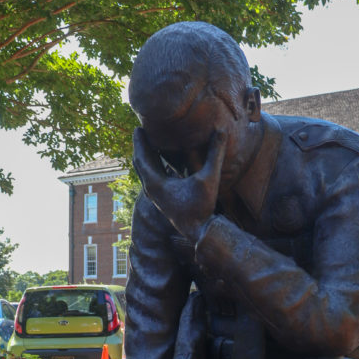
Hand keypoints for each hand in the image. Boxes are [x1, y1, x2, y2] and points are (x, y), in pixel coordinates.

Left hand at [132, 126, 226, 240]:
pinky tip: (163, 163)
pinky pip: (154, 179)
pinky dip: (154, 168)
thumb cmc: (202, 207)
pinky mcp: (163, 200)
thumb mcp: (210, 178)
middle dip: (141, 147)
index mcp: (156, 184)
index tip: (137, 127)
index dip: (139, 142)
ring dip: (147, 158)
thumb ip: (215, 154)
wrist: (199, 231)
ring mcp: (156, 196)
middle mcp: (152, 190)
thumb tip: (221, 131)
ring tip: (149, 143)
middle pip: (141, 164)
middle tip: (140, 131)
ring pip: (146, 173)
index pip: (142, 158)